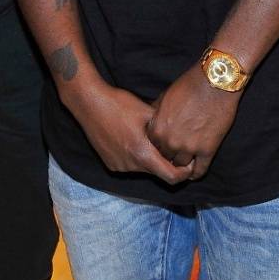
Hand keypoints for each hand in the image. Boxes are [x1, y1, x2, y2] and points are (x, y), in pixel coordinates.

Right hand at [63, 80, 192, 184]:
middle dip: (166, 162)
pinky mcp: (109, 163)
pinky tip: (132, 139)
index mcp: (142, 154)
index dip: (184, 173)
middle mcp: (130, 165)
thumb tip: (183, 136)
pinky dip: (135, 157)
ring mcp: (118, 166)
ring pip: (142, 168)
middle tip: (171, 145)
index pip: (171, 177)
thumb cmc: (119, 104)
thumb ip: (166, 129)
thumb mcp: (148, 112)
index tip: (189, 162)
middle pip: (157, 172)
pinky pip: (129, 165)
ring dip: (149, 158)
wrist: (88, 102)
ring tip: (147, 138)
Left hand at [146, 64, 239, 179]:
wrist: (214, 82)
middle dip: (168, 155)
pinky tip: (194, 171)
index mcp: (157, 128)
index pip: (151, 147)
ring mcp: (189, 148)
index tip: (162, 146)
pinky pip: (199, 171)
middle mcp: (170, 141)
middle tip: (173, 154)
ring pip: (180, 166)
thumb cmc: (189, 85)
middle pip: (164, 158)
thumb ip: (156, 114)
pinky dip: (196, 173)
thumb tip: (151, 123)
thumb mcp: (164, 97)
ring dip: (182, 164)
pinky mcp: (207, 150)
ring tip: (184, 163)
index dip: (157, 146)